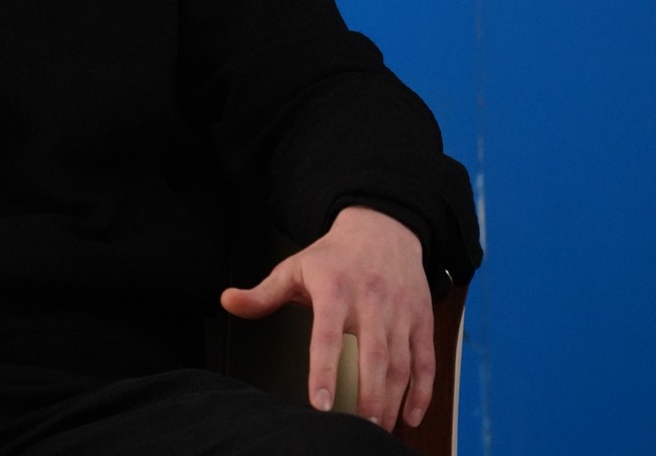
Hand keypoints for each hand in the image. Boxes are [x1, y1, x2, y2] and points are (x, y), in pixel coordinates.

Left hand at [219, 206, 433, 430]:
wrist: (382, 228)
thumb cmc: (335, 255)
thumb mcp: (295, 268)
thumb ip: (263, 294)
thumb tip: (228, 301)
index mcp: (335, 289)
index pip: (327, 336)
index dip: (324, 371)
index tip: (320, 403)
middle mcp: (371, 301)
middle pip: (374, 355)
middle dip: (369, 395)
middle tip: (359, 426)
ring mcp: (400, 311)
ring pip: (402, 362)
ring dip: (393, 399)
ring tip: (379, 426)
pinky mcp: (421, 319)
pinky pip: (426, 360)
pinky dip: (423, 391)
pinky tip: (411, 414)